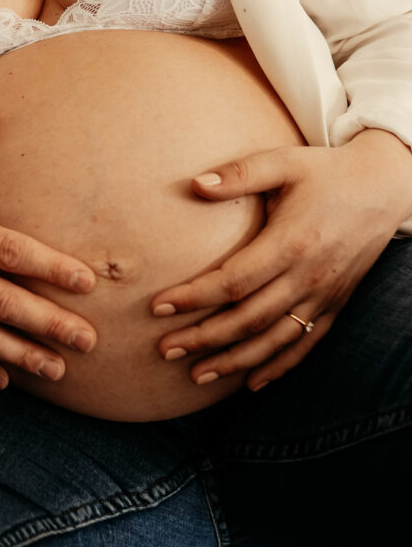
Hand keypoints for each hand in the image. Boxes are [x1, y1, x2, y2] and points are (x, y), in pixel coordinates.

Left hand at [152, 130, 411, 390]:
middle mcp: (309, 276)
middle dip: (203, 338)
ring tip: (195, 375)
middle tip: (163, 349)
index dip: (194, 297)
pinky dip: (278, 367)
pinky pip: (306, 345)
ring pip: (274, 339)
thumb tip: (194, 184)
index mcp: (291, 242)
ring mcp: (324, 295)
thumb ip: (240, 174)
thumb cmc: (326, 172)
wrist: (386, 186)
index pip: (233, 281)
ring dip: (234, 361)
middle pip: (248, 318)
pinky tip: (250, 384)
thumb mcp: (283, 162)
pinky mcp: (336, 305)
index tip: (158, 306)